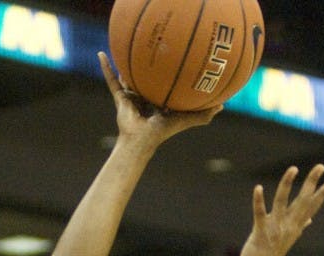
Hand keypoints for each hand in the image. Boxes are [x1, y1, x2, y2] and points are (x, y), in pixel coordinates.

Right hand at [98, 52, 222, 152]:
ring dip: (127, 65)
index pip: (166, 86)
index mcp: (160, 102)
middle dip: (150, 68)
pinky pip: (111, 80)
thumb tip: (222, 106)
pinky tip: (101, 54)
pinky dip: (106, 69)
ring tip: (128, 48)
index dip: (170, 75)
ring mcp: (131, 98)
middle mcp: (146, 98)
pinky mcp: (120, 98)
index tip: (176, 61)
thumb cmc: (162, 132)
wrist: (141, 140)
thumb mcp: (184, 120)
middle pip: (148, 79)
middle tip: (155, 49)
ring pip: (130, 78)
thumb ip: (202, 115)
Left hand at [239, 164, 323, 255]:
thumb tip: (310, 219)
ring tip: (293, 168)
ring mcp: (274, 229)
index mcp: (294, 226)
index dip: (321, 195)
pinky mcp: (260, 233)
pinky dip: (258, 201)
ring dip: (287, 184)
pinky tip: (258, 188)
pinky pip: (259, 214)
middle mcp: (287, 226)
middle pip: (302, 201)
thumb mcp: (288, 239)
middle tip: (321, 166)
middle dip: (311, 183)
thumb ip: (299, 226)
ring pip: (282, 202)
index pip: (311, 207)